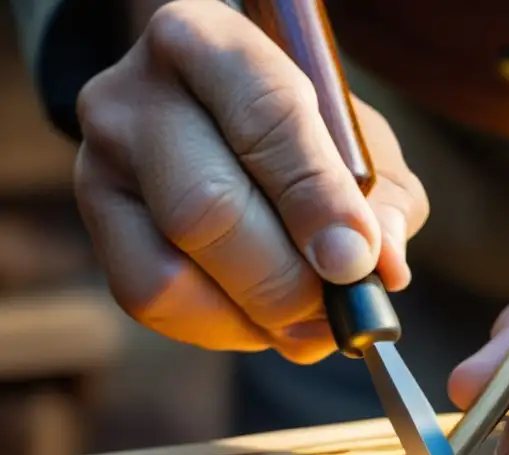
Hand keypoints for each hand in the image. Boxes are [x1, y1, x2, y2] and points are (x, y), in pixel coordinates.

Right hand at [74, 0, 427, 362]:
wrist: (216, 123)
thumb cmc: (302, 133)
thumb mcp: (358, 142)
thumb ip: (383, 199)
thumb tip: (382, 270)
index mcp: (211, 45)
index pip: (265, 118)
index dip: (316, 201)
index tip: (356, 261)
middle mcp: (137, 99)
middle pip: (207, 209)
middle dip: (287, 280)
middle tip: (339, 308)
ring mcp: (103, 168)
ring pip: (170, 273)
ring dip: (256, 317)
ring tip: (310, 321)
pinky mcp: (99, 232)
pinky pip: (153, 305)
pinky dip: (225, 329)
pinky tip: (267, 319)